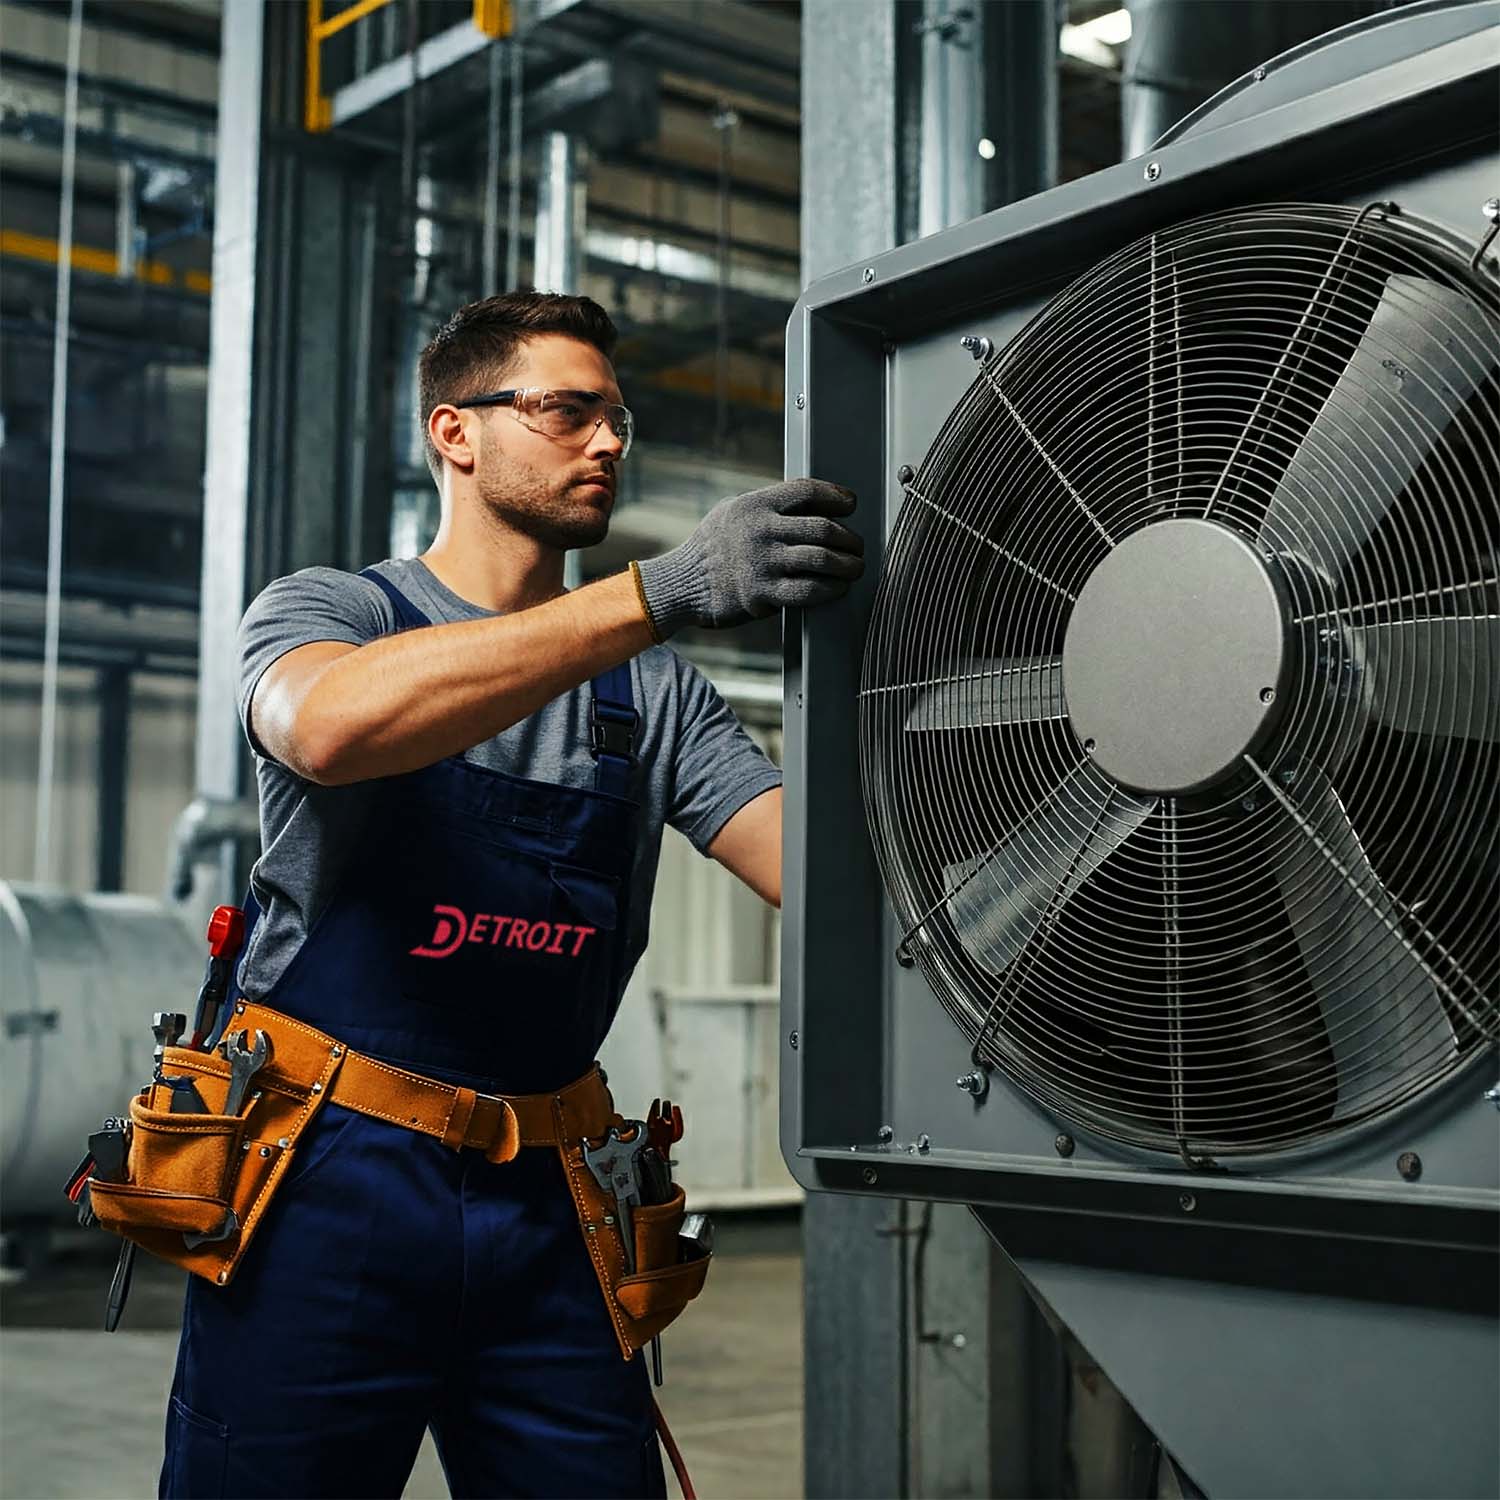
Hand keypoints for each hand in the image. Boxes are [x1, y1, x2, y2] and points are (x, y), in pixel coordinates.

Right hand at [635, 478, 864, 637]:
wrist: (684, 583)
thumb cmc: (713, 545)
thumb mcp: (733, 511)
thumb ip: (767, 505)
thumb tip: (810, 502)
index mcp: (756, 504)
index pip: (807, 490)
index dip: (837, 495)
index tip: (851, 504)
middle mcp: (761, 530)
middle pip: (823, 528)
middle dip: (850, 539)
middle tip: (858, 547)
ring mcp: (762, 562)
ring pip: (821, 559)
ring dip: (847, 565)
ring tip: (855, 568)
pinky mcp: (763, 593)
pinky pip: (808, 590)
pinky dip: (830, 589)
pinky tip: (837, 588)